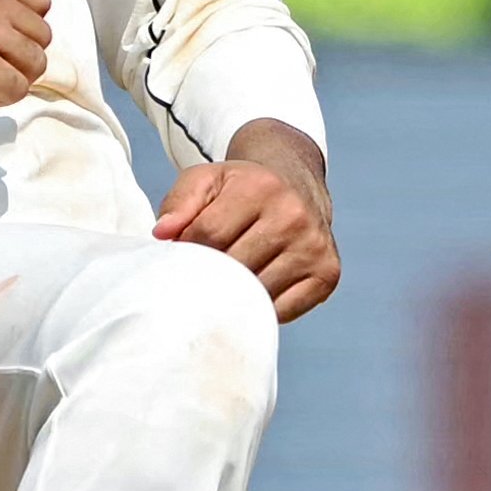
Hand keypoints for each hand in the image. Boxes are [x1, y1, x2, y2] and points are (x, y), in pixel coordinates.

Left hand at [154, 118, 339, 321]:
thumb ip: (179, 202)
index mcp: (261, 188)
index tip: (186, 253)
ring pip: (257, 292)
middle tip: (203, 273)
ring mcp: (313, 247)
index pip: (208, 235)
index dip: (188, 251)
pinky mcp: (327, 274)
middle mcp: (294, 215)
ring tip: (227, 281)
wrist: (298, 187)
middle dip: (210, 274)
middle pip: (233, 267)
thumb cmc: (243, 190)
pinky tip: (254, 290)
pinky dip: (262, 308)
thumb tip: (163, 234)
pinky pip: (282, 310)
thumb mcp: (207, 181)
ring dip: (235, 294)